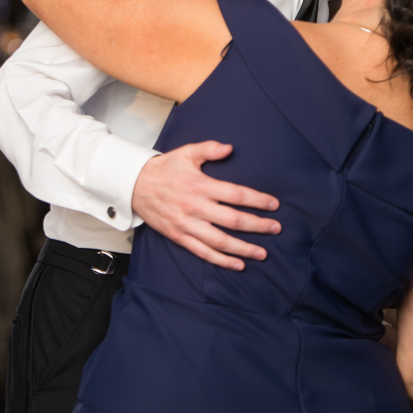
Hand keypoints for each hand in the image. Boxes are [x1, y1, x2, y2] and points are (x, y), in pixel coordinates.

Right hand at [132, 141, 280, 269]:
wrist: (135, 185)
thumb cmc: (165, 168)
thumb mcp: (187, 153)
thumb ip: (209, 149)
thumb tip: (230, 148)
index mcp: (201, 186)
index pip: (236, 195)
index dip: (257, 200)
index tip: (274, 204)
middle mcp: (196, 207)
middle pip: (233, 220)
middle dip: (257, 226)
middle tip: (276, 228)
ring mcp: (187, 224)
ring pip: (220, 241)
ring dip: (243, 248)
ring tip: (262, 253)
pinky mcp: (179, 236)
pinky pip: (203, 252)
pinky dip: (221, 260)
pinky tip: (237, 264)